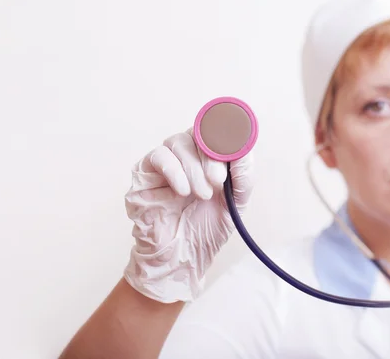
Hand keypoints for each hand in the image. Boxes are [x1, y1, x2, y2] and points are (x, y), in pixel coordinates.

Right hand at [123, 128, 253, 302]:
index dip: (224, 135)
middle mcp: (186, 156)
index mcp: (208, 158)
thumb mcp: (236, 203)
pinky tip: (183, 192)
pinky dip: (174, 171)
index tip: (232, 150)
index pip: (215, 130)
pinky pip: (158, 157)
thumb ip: (243, 176)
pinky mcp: (144, 173)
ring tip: (202, 194)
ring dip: (193, 168)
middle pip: (197, 133)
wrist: (182, 258)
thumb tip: (245, 149)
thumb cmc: (207, 229)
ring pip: (178, 142)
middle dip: (210, 156)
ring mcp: (164, 163)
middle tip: (218, 181)